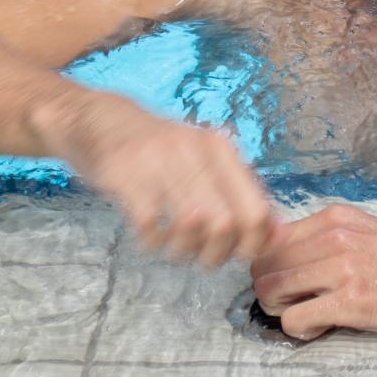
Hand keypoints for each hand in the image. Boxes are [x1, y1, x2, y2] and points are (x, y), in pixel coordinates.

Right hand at [28, 92, 275, 266]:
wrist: (97, 119)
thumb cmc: (157, 149)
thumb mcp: (203, 160)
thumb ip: (240, 194)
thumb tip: (279, 235)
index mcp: (221, 149)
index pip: (257, 209)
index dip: (253, 243)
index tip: (237, 253)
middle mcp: (195, 151)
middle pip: (226, 224)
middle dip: (217, 254)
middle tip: (202, 257)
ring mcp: (159, 160)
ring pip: (191, 225)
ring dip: (184, 251)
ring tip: (174, 248)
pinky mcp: (125, 174)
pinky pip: (150, 224)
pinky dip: (153, 243)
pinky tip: (149, 239)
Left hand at [250, 203, 376, 337]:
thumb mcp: (366, 230)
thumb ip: (325, 236)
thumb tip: (281, 250)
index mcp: (336, 217)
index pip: (271, 240)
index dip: (271, 266)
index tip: (288, 282)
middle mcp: (335, 236)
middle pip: (265, 266)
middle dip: (271, 291)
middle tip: (294, 304)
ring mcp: (343, 268)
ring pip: (271, 291)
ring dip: (281, 310)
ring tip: (307, 315)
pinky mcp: (352, 302)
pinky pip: (294, 319)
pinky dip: (300, 330)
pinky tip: (321, 327)